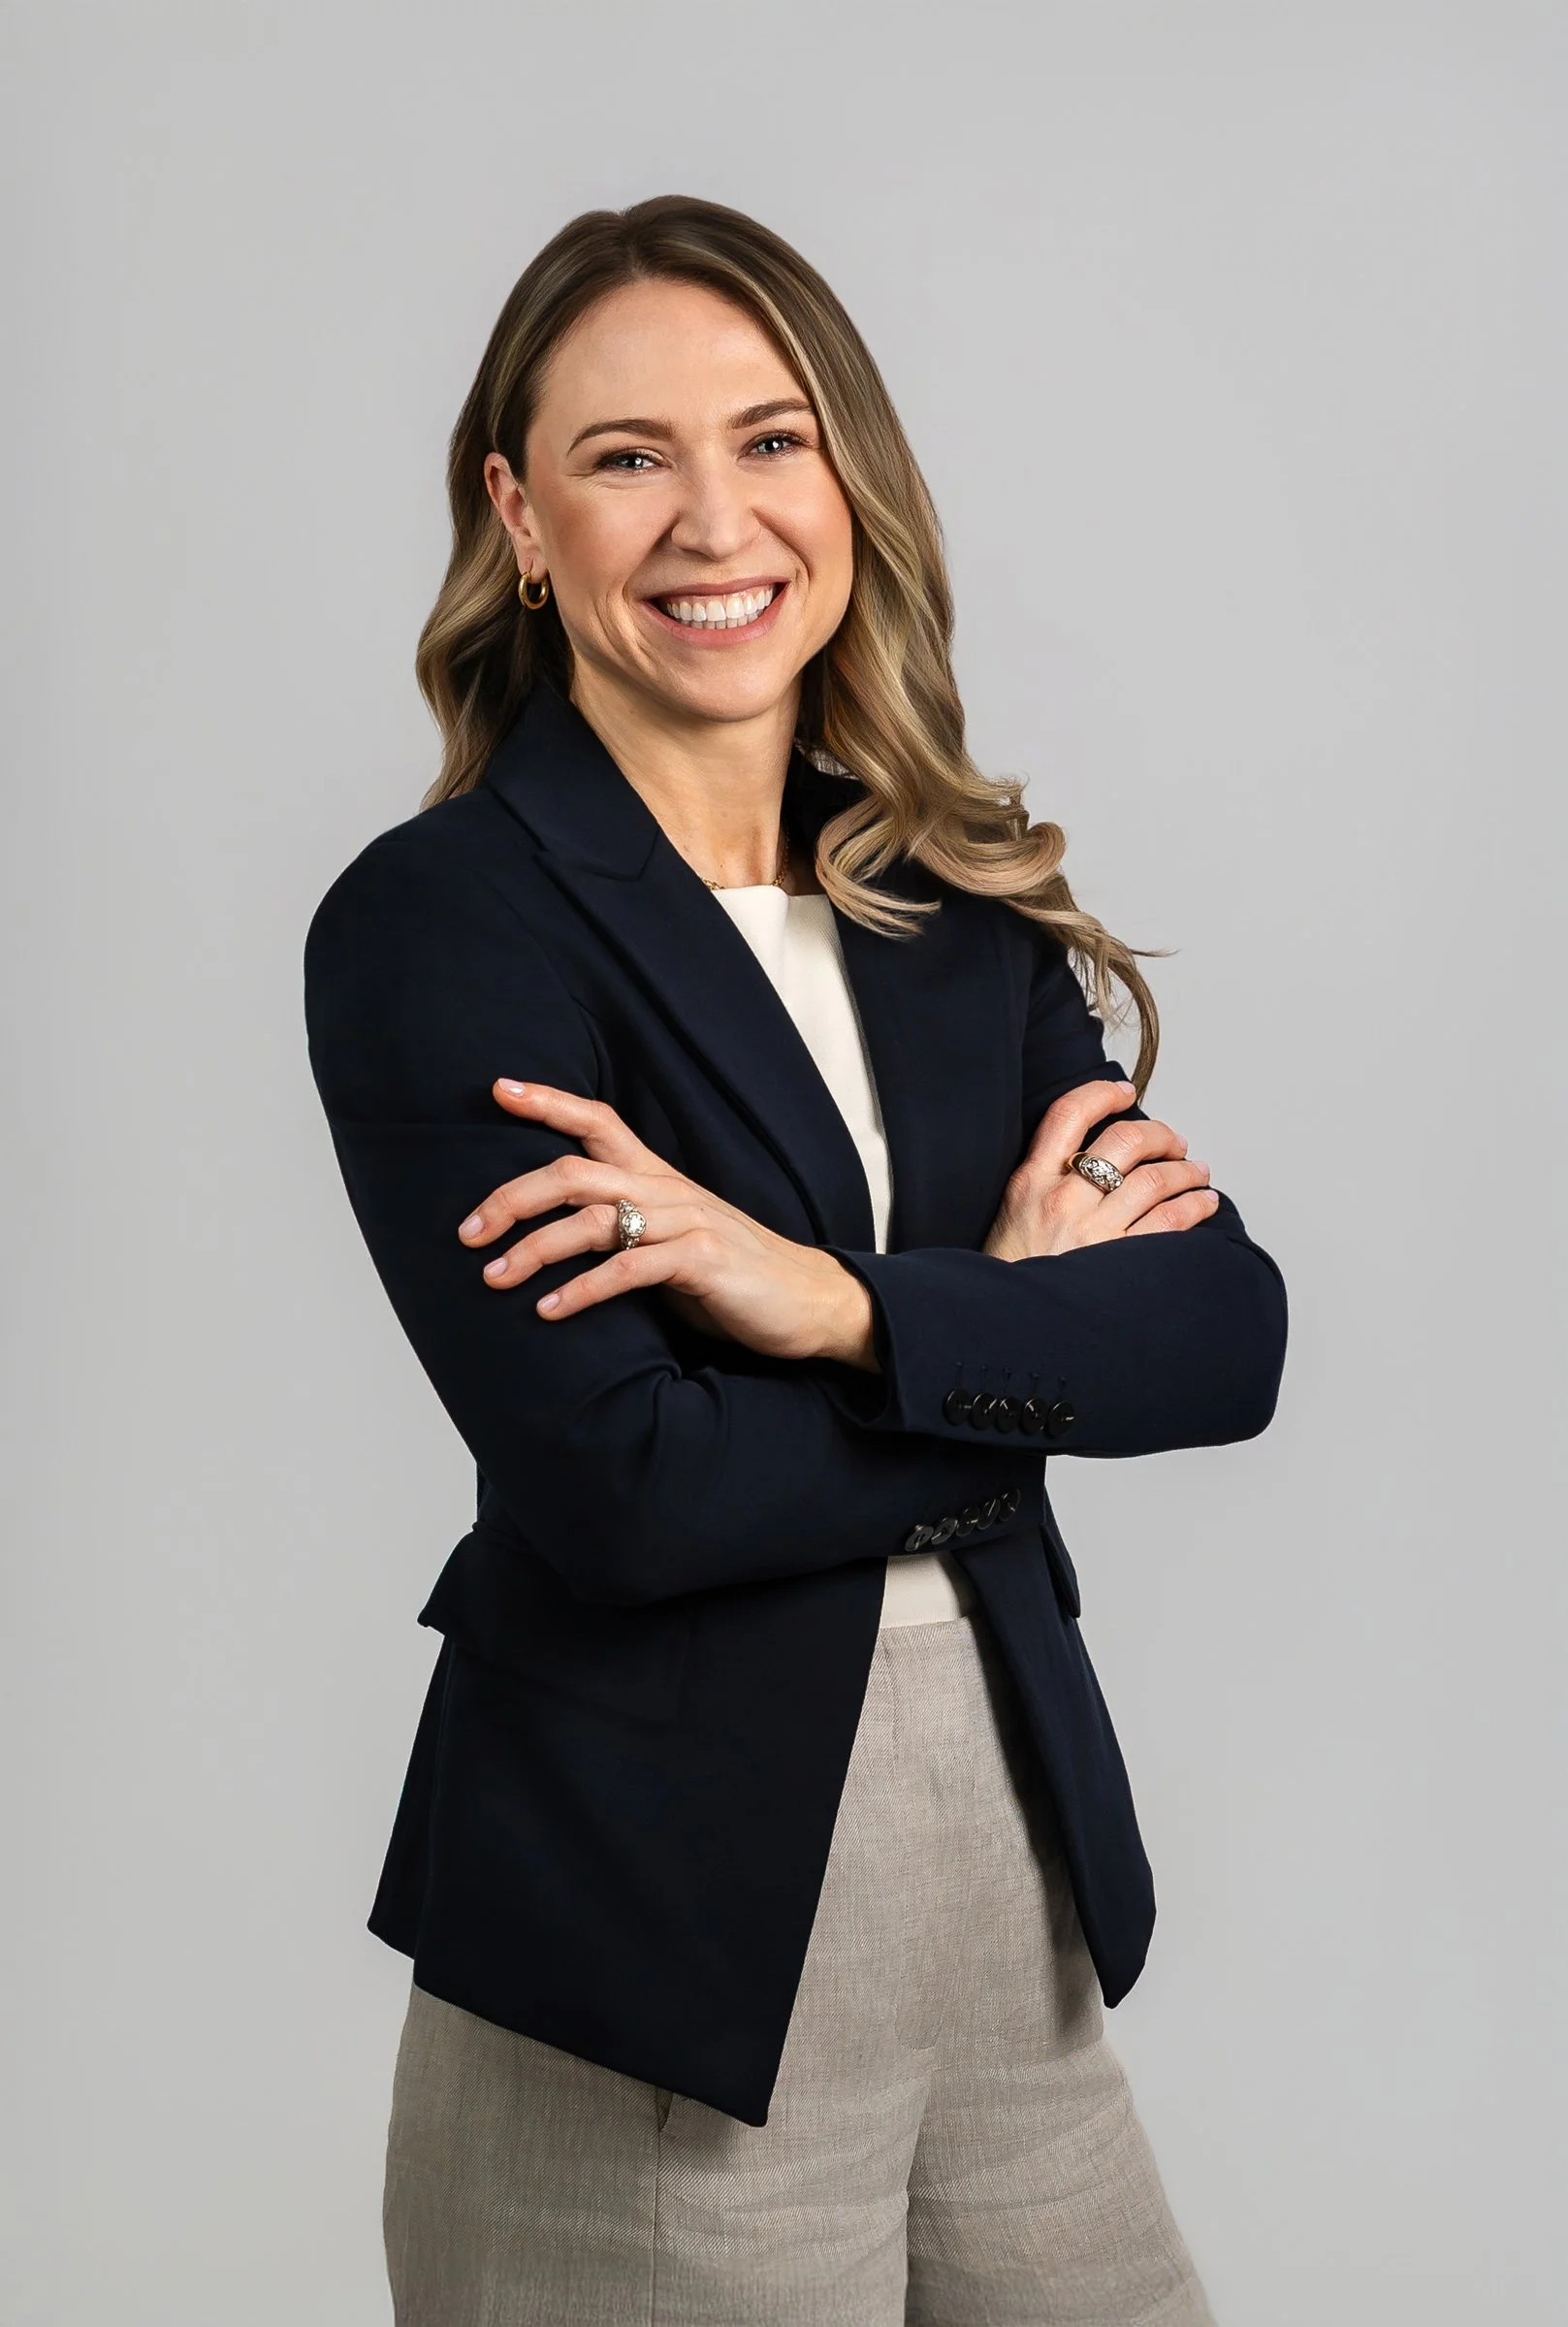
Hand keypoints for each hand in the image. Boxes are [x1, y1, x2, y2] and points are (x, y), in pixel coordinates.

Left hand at [456, 1080, 878, 1371]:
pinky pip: (629, 1269)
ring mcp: (686, 1222)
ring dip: (535, 1250)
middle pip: (573, 1172)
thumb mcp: (672, 1242)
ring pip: (593, 1220)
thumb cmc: (733, 1277)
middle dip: (511, 1197)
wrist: (811, 1303)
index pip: (598, 1122)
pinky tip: (550, 1311)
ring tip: (494, 1278)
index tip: (500, 1089)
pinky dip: (583, 1290)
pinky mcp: (703, 1260)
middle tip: (467, 1232)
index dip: (548, 1102)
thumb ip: (624, 1231)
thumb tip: (556, 1242)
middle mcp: (667, 1190)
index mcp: (658, 1178)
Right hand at [984, 1079, 1218, 1261]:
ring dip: (1186, 1171)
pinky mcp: (1119, 1261)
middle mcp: (1063, 1200)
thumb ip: (1045, 1180)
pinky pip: (1171, 1220)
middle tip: (1174, 1143)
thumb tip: (1096, 1156)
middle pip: (1125, 1140)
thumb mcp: (1012, 1213)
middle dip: (1160, 1135)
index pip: (1068, 1114)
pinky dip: (1195, 1205)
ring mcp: (1093, 1231)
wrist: (1007, 1326)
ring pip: (1155, 1178)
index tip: (1125, 1093)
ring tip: (1197, 1173)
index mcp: (1031, 1181)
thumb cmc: (1014, 1273)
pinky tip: (1203, 1204)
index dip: (1103, 1094)